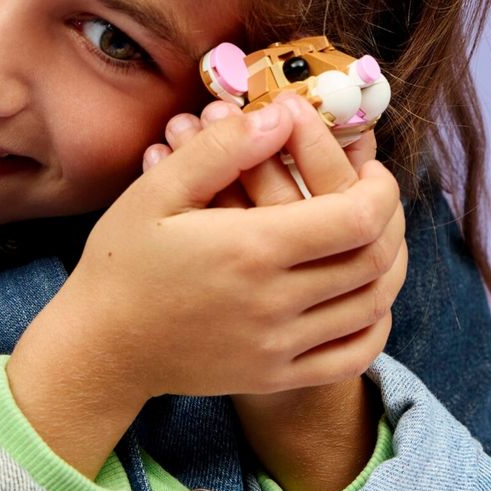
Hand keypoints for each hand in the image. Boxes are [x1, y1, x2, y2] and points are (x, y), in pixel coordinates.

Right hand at [7, 100, 398, 476]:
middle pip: (374, 260)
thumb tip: (281, 115)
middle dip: (390, 217)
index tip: (369, 168)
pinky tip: (364, 296)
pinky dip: (374, 323)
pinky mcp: (276, 375)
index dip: (379, 188)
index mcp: (251, 249)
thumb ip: (222, 149)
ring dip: (389, 264)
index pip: (357, 219)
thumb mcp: (159, 190)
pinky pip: (353, 355)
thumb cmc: (125, 259)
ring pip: (372, 305)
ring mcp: (279, 346)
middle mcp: (276, 303)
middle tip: (375, 192)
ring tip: (373, 232)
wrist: (101, 345)